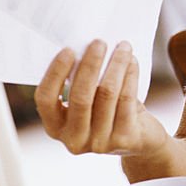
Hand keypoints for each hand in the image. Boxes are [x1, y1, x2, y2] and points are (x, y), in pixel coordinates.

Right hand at [35, 40, 168, 156]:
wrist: (139, 139)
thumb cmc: (108, 111)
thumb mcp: (88, 101)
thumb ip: (79, 82)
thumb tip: (83, 47)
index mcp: (56, 127)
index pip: (46, 99)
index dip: (55, 73)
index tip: (69, 49)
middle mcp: (74, 139)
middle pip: (80, 96)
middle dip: (90, 64)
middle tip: (99, 42)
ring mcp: (100, 142)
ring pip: (107, 94)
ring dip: (116, 64)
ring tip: (123, 46)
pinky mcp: (124, 139)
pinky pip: (126, 99)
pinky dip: (130, 75)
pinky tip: (132, 61)